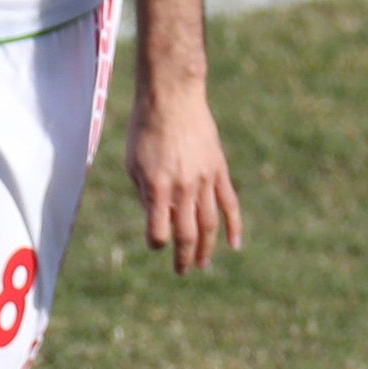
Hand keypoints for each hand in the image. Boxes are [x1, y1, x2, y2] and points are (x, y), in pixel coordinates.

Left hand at [127, 88, 243, 275]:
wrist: (173, 97)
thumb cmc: (145, 129)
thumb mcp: (133, 163)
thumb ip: (144, 192)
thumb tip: (155, 217)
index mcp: (157, 186)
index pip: (158, 231)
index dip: (156, 243)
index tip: (155, 243)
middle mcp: (183, 187)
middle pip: (186, 233)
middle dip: (183, 257)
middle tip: (182, 271)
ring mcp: (204, 180)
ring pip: (209, 224)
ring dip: (207, 248)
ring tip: (203, 264)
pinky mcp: (219, 170)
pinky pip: (230, 203)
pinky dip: (234, 226)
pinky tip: (234, 245)